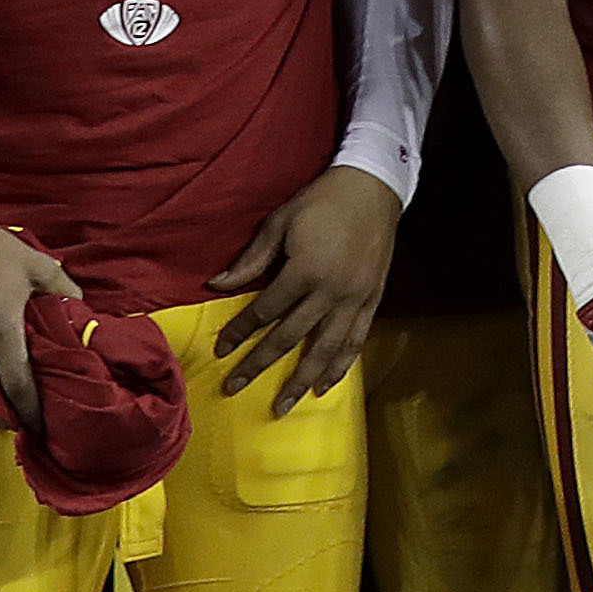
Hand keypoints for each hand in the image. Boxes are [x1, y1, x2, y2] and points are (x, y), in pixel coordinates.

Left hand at [205, 167, 403, 412]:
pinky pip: (356, 340)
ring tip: (284, 404)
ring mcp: (355, 298)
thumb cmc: (323, 201)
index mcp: (305, 271)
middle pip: (289, 337)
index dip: (239, 332)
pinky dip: (341, 365)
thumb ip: (252, 259)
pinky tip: (326, 385)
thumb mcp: (281, 221)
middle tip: (234, 388)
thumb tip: (217, 285)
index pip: (264, 311)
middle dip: (258, 364)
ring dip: (302, 379)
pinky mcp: (373, 299)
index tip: (220, 351)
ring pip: (325, 348)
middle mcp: (330, 292)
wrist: (375, 187)